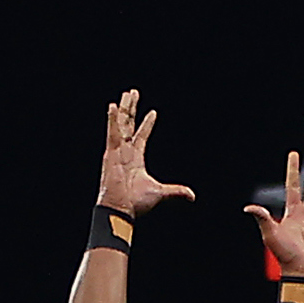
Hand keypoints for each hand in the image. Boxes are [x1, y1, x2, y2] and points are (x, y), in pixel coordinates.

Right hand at [95, 89, 194, 218]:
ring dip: (125, 108)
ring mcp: (117, 151)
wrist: (121, 209)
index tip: (154, 112)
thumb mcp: (160, 193)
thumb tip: (192, 196)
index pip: (141, 136)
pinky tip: (113, 106)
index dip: (147, 124)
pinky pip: (112, 132)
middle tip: (133, 93)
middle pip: (129, 124)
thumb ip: (176, 191)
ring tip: (128, 93)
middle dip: (131, 108)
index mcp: (135, 159)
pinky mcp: (111, 153)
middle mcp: (125, 152)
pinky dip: (112, 119)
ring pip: (122, 124)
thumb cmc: (136, 203)